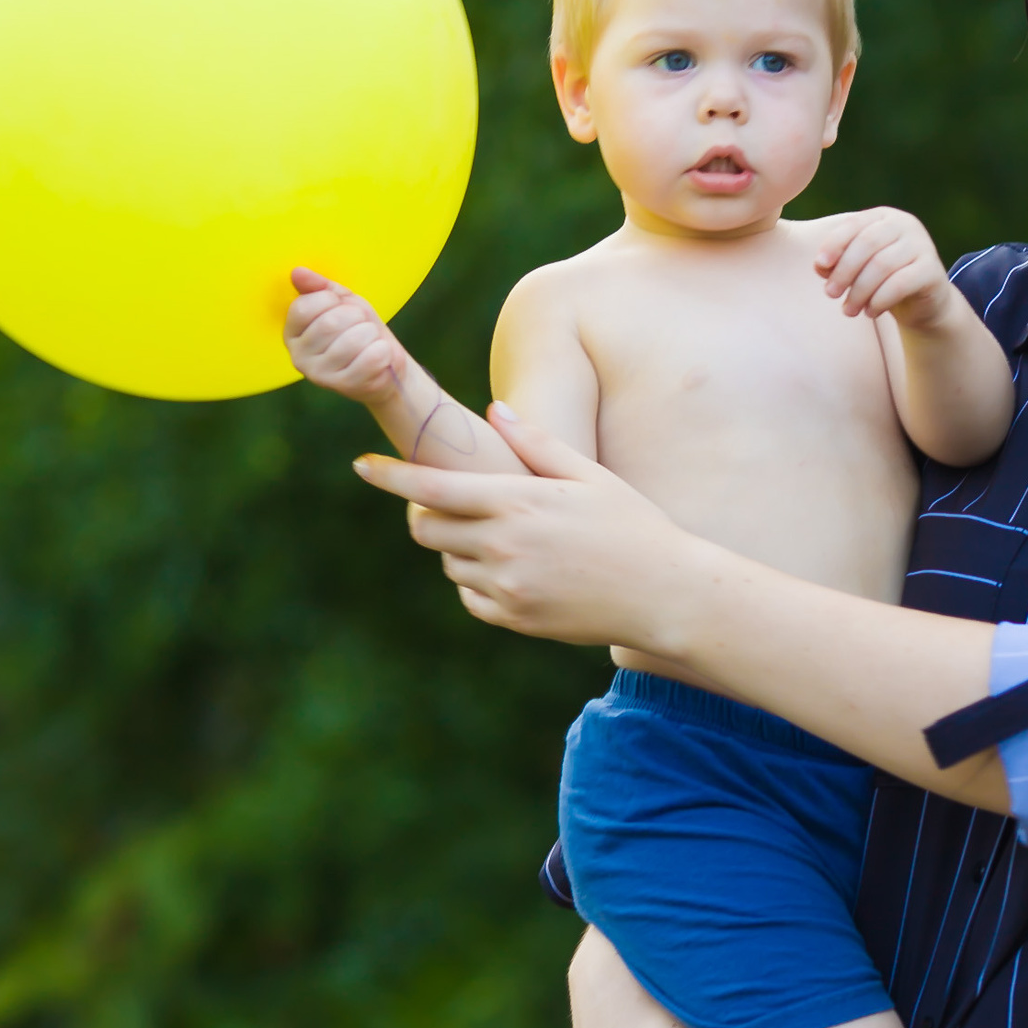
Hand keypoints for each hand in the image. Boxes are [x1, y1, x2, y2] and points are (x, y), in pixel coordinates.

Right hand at [283, 267, 409, 406]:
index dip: (331, 301)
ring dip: (371, 333)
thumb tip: (297, 272)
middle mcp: (299, 356)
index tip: (342, 307)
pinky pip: (372, 357)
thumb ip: (320, 287)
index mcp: (293, 333)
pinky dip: (383, 350)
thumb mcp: (342, 302)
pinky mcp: (344, 386)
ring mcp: (320, 375)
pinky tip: (378, 357)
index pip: (304, 307)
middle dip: (356, 317)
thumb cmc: (360, 329)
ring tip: (370, 341)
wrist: (385, 364)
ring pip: (354, 340)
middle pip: (330, 323)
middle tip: (361, 325)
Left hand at [354, 405, 693, 645]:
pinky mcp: (514, 618)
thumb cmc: (632, 525)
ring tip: (502, 536)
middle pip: (427, 528)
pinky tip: (515, 569)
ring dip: (459, 547)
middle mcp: (502, 546)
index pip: (430, 487)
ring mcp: (506, 587)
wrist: (664, 594)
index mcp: (516, 502)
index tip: (362, 465)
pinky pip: (471, 597)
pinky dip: (478, 581)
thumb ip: (536, 443)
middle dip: (427, 513)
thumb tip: (495, 410)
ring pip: (450, 563)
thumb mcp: (589, 474)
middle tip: (450, 504)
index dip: (390, 476)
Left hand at [809, 208, 959, 328]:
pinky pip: (900, 284)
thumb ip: (838, 263)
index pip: (854, 225)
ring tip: (848, 310)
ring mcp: (922, 245)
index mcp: (884, 217)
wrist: (922, 304)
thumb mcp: (858, 269)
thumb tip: (821, 266)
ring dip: (859, 291)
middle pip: (867, 243)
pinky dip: (879, 301)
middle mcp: (906, 225)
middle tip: (830, 294)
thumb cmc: (883, 282)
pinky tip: (870, 312)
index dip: (834, 244)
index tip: (820, 266)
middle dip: (844, 271)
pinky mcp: (932, 270)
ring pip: (882, 265)